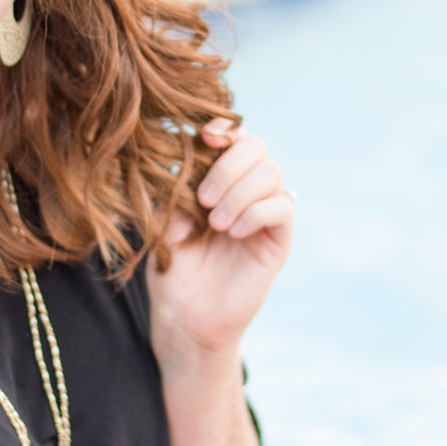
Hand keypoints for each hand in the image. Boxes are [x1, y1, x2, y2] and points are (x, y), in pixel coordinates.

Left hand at [149, 119, 292, 371]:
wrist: (185, 316)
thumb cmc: (172, 269)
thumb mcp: (164, 219)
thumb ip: (178, 184)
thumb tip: (185, 147)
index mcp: (218, 178)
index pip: (233, 135)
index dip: (223, 128)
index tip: (204, 138)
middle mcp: (246, 190)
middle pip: (257, 146)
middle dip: (229, 165)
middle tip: (204, 199)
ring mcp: (264, 213)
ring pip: (271, 173)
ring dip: (240, 191)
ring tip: (216, 223)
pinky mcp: (278, 239)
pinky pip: (282, 208)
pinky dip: (257, 212)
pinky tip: (234, 232)